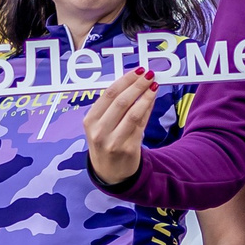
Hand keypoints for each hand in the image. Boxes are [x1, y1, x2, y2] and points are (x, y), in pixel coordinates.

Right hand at [84, 69, 158, 185]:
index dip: (125, 80)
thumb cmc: (106, 142)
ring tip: (154, 85)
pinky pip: (141, 125)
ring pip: (133, 113)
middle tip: (149, 74)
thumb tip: (134, 82)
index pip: (108, 94)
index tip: (137, 71)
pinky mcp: (128, 149)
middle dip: (137, 85)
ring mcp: (113, 142)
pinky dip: (147, 110)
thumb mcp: (101, 124)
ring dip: (146, 96)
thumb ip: (114, 106)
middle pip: (121, 101)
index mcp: (90, 121)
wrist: (110, 173)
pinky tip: (152, 101)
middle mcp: (99, 131)